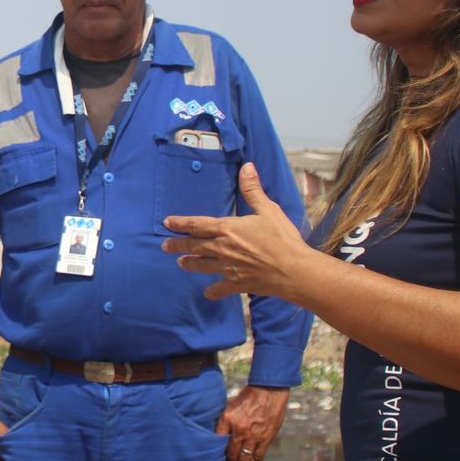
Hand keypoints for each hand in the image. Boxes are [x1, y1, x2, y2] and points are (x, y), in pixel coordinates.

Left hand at [163, 163, 313, 300]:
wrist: (294, 271)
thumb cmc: (283, 239)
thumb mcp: (268, 210)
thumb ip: (253, 190)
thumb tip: (246, 167)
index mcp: (228, 229)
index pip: (197, 224)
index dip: (180, 223)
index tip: (167, 223)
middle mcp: (223, 249)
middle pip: (194, 246)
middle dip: (178, 245)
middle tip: (165, 246)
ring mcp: (228, 268)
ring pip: (202, 266)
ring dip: (190, 264)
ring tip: (180, 264)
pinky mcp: (238, 284)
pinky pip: (220, 289)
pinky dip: (213, 291)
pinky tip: (208, 293)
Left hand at [216, 384, 288, 460]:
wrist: (269, 390)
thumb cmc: (249, 396)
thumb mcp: (231, 406)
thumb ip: (226, 421)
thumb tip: (221, 435)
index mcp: (227, 419)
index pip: (218, 441)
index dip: (217, 452)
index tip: (218, 457)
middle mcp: (239, 429)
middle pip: (231, 454)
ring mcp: (253, 435)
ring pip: (245, 459)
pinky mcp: (266, 438)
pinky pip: (259, 456)